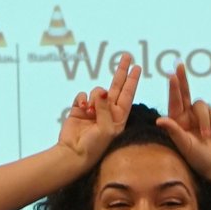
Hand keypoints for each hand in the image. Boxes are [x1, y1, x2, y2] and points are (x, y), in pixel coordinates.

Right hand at [54, 54, 139, 168]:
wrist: (73, 153)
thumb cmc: (94, 146)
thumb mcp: (106, 129)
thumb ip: (105, 108)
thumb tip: (101, 90)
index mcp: (118, 117)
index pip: (127, 94)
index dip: (132, 80)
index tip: (137, 67)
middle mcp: (107, 111)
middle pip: (116, 86)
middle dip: (121, 71)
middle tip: (127, 56)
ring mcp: (93, 109)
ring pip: (97, 90)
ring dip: (94, 97)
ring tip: (90, 111)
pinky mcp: (78, 109)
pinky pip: (82, 95)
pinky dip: (82, 99)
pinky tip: (82, 109)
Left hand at [160, 66, 210, 181]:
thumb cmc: (198, 158)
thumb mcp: (184, 145)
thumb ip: (174, 131)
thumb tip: (160, 119)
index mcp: (177, 121)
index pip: (174, 101)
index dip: (173, 88)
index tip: (171, 75)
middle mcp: (188, 115)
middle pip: (185, 92)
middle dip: (182, 79)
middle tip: (179, 65)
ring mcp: (202, 115)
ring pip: (201, 105)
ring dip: (203, 120)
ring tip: (206, 136)